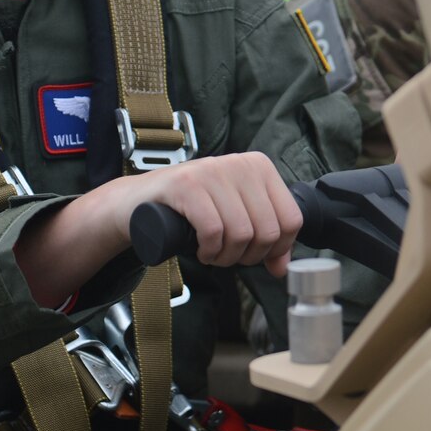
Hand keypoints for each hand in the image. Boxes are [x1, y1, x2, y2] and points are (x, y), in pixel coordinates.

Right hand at [109, 152, 303, 274]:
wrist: (138, 202)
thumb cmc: (191, 210)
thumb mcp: (235, 217)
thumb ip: (264, 239)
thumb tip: (282, 267)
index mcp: (259, 167)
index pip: (292, 218)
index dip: (277, 248)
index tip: (256, 255)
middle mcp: (239, 163)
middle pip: (268, 230)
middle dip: (249, 256)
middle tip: (228, 256)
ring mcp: (212, 171)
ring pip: (242, 233)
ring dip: (226, 257)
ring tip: (213, 253)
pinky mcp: (186, 185)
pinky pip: (213, 231)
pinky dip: (209, 250)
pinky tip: (201, 249)